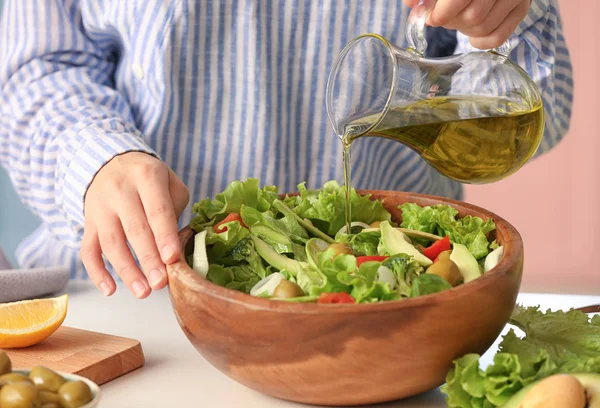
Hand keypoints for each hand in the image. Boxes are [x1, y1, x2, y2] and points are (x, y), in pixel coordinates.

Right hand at [81, 152, 189, 297]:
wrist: (108, 162)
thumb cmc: (147, 177)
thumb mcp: (169, 181)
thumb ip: (175, 208)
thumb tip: (175, 246)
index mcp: (146, 177)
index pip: (157, 210)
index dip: (164, 236)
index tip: (172, 259)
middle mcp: (120, 190)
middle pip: (134, 229)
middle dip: (148, 259)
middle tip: (161, 283)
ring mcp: (100, 207)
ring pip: (111, 243)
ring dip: (127, 270)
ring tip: (143, 292)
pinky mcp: (88, 222)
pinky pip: (88, 249)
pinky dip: (96, 272)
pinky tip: (110, 290)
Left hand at [403, 0, 529, 48]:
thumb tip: (410, 4)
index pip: (457, 2)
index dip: (440, 15)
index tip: (431, 17)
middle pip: (471, 17)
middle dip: (452, 22)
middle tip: (445, 17)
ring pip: (483, 28)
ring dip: (464, 30)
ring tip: (459, 20)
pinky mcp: (522, 8)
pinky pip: (498, 37)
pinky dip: (480, 42)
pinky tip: (471, 35)